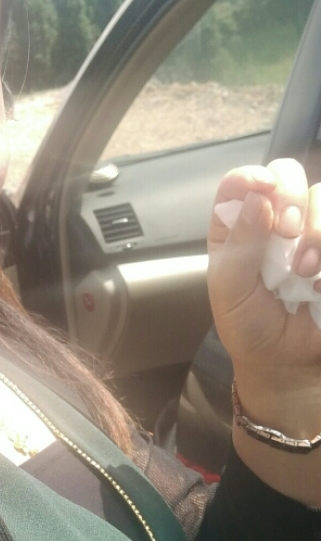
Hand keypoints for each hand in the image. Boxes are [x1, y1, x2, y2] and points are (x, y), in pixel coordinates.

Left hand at [208, 158, 320, 503]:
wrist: (286, 364)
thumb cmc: (248, 326)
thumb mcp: (229, 289)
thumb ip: (240, 243)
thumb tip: (257, 199)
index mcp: (237, 227)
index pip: (241, 183)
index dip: (251, 176)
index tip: (262, 187)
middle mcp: (273, 223)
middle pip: (289, 176)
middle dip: (291, 196)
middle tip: (288, 231)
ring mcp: (310, 237)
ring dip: (317, 228)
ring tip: (305, 269)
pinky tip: (319, 279)